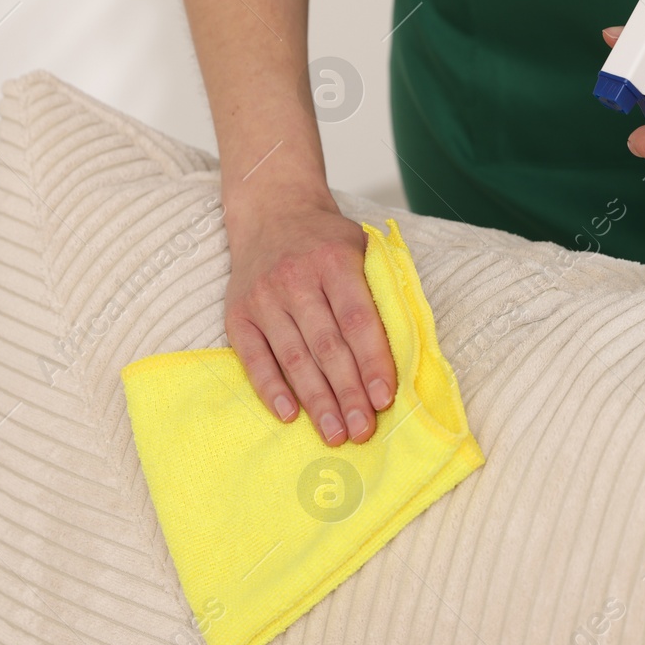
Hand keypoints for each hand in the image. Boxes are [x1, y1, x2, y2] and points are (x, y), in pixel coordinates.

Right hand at [223, 196, 395, 443]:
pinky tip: (290, 415)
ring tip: (335, 434)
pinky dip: (271, 388)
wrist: (271, 210)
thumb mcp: (360, 247)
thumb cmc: (325, 240)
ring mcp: (263, 298)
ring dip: (316, 401)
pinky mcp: (238, 314)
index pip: (358, 320)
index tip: (385, 399)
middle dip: (348, 394)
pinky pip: (254, 358)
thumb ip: (378, 291)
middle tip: (363, 432)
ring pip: (294, 358)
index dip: (373, 362)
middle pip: (327, 347)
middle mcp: (296, 280)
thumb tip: (406, 349)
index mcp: (334, 262)